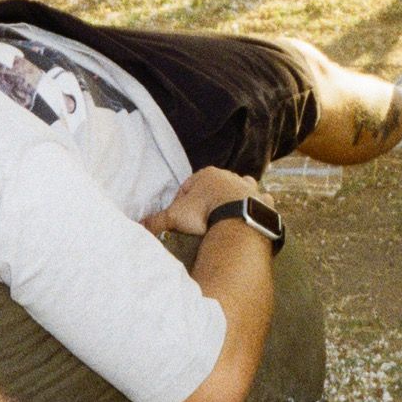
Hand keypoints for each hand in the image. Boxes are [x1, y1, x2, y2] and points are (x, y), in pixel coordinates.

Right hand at [143, 167, 265, 235]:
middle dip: (209, 198)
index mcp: (207, 175)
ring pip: (241, 188)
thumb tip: (139, 226)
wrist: (238, 219)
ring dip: (236, 197)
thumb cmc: (204, 213)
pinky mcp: (262, 202)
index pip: (189, 186)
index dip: (182, 201)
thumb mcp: (175, 217)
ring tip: (230, 213)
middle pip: (215, 186)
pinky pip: (261, 201)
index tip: (181, 217)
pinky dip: (258, 206)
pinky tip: (252, 214)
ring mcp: (249, 188)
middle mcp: (230, 176)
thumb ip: (157, 220)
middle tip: (204, 216)